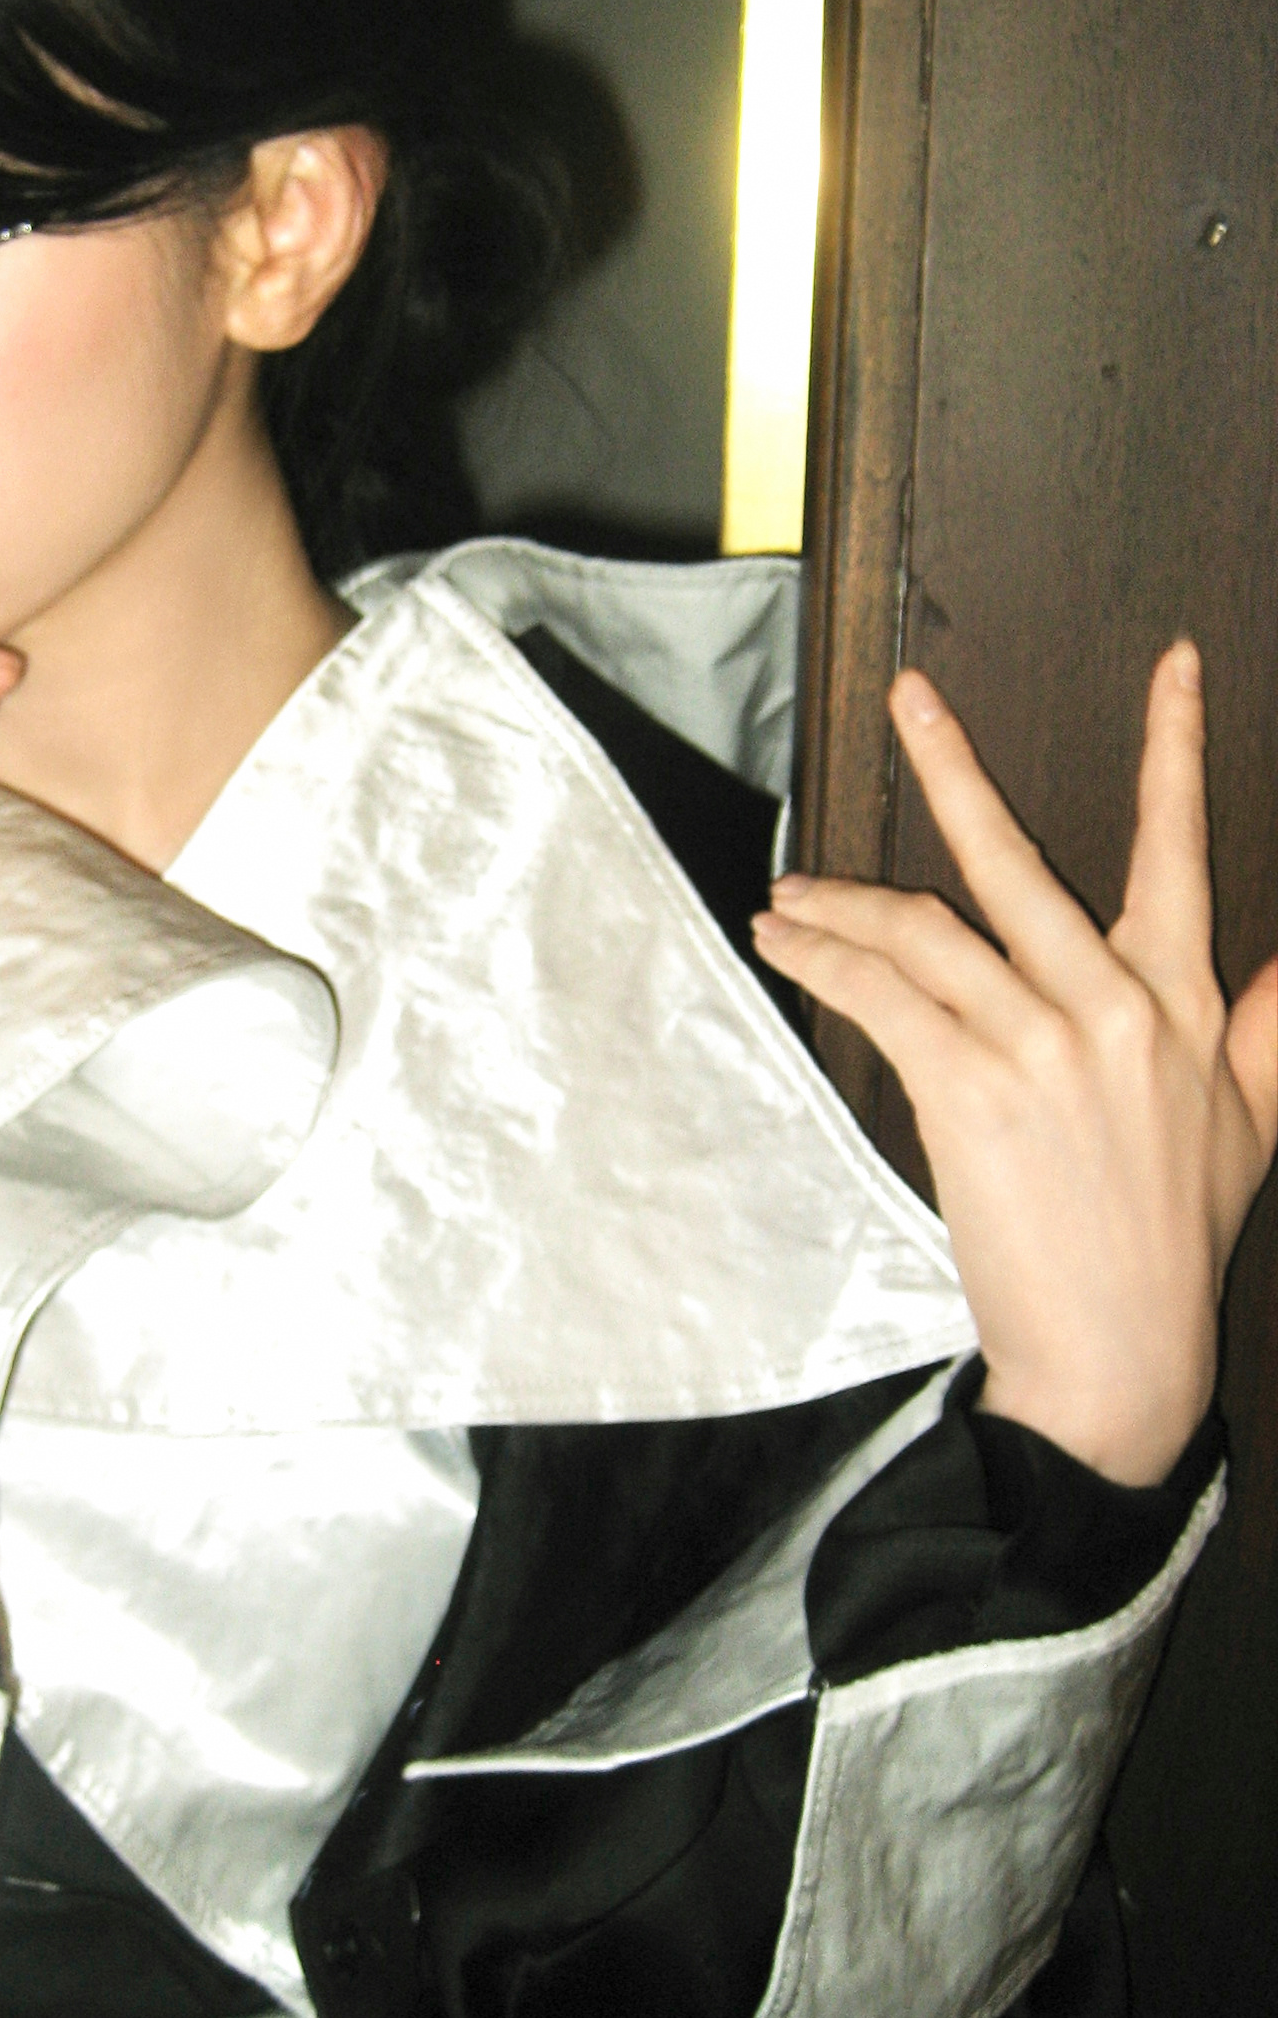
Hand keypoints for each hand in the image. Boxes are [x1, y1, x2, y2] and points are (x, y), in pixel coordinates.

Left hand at [750, 644, 1277, 1484]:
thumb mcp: (1258, 1125)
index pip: (1181, 851)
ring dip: (841, 903)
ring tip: (789, 895)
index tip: (1173, 664)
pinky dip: (825, 963)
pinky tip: (788, 947)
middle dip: (953, 763)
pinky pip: (884, 996)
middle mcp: (1118, 1005)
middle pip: (1019, 857)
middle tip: (907, 695)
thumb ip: (1276, 1028)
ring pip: (925, 928)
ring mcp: (1045, 1042)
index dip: (1175, 747)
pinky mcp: (974, 1088)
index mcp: (1188, 1002)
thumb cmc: (1174, 1243)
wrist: (1122, 1353)